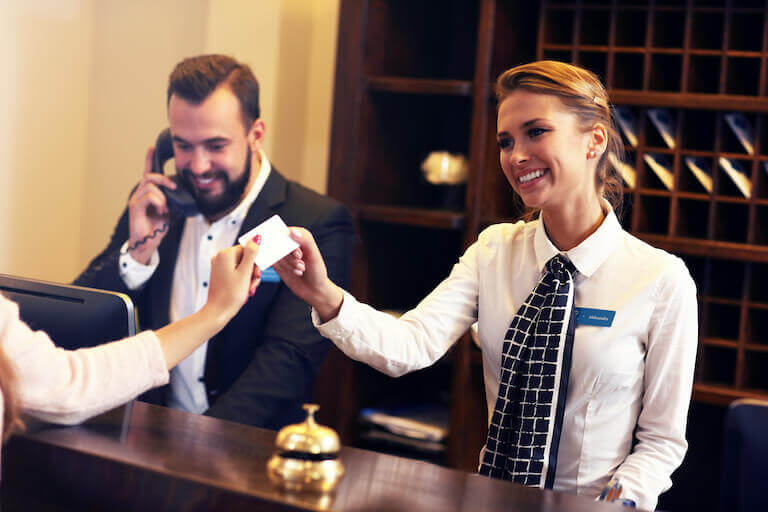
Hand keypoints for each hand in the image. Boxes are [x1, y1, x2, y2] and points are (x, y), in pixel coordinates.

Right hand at [127, 147, 177, 263]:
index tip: (152, 148)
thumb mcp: (169, 211)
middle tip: (174, 188)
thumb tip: (180, 193)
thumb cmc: (156, 228)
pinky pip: (149, 196)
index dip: (149, 160)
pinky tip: (161, 211)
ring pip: (151, 186)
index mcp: (148, 193)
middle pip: (150, 176)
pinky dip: (159, 202)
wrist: (148, 243)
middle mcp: (139, 194)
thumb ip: (172, 200)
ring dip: (163, 197)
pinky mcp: (134, 206)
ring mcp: (136, 199)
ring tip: (164, 209)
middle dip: (164, 179)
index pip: (147, 173)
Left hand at [205, 239, 261, 323]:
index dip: (255, 260)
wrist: (218, 312)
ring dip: (249, 277)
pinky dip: (242, 280)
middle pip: (245, 258)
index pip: (247, 248)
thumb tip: (256, 238)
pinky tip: (244, 290)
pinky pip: (236, 272)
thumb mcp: (245, 272)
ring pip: (242, 266)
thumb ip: (252, 254)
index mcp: (225, 254)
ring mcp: (219, 266)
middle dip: (252, 271)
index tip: (257, 271)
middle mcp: (220, 258)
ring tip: (249, 289)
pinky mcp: (220, 274)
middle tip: (254, 281)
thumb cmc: (230, 295)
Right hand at [273, 227, 343, 321]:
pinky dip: (284, 268)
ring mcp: (284, 254)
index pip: (288, 232)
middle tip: (302, 263)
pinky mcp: (278, 264)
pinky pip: (273, 263)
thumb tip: (292, 231)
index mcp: (302, 237)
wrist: (314, 290)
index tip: (298, 254)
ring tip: (301, 269)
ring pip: (277, 255)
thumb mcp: (314, 256)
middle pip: (281, 244)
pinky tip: (295, 273)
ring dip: (290, 264)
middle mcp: (292, 244)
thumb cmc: (317, 272)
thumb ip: (305, 241)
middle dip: (291, 257)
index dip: (290, 243)